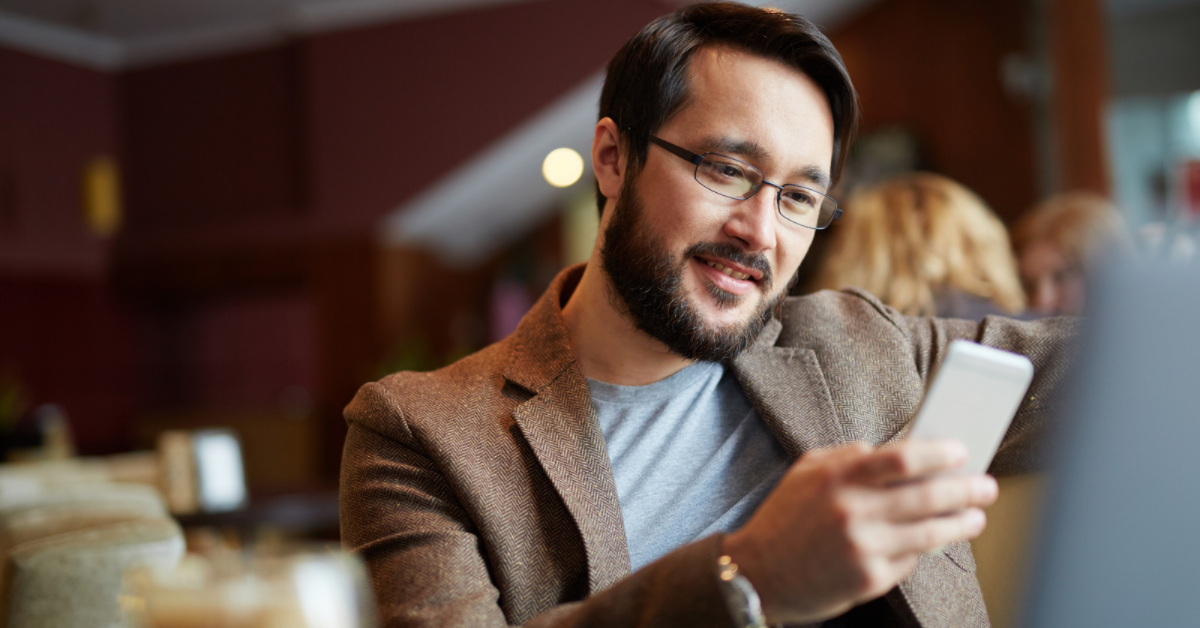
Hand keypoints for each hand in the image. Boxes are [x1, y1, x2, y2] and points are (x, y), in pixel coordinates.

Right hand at [721, 440, 997, 624]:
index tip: (961, 452)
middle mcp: (851, 512)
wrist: (758, 572)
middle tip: (987, 486)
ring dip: (961, 523)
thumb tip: (899, 452)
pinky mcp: (868, 579)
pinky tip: (930, 542)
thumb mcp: (807, 472)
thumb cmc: (786, 517)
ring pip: (930, 533)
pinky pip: (909, 561)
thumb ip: (848, 457)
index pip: (902, 459)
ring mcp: (862, 548)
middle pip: (927, 496)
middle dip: (966, 489)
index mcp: (838, 478)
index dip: (939, 454)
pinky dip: (922, 550)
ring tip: (976, 515)